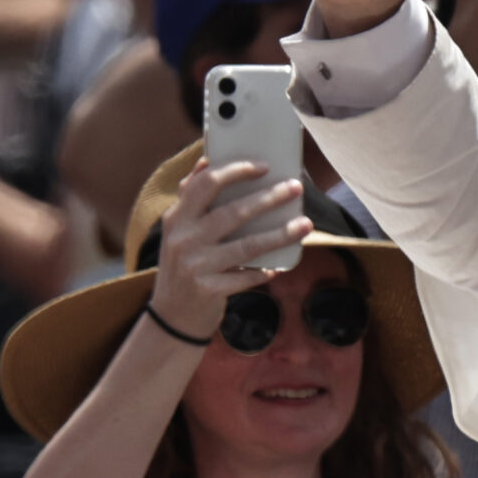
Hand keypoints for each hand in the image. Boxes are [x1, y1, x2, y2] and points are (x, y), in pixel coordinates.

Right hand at [146, 161, 309, 340]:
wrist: (172, 316)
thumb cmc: (185, 263)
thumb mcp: (180, 231)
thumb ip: (193, 199)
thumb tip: (208, 161)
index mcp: (177, 217)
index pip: (204, 184)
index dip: (235, 171)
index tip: (264, 165)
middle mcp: (182, 239)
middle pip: (231, 213)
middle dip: (268, 198)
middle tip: (295, 187)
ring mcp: (194, 266)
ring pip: (246, 246)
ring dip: (280, 234)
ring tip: (306, 225)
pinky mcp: (208, 290)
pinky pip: (246, 278)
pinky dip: (264, 272)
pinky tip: (278, 267)